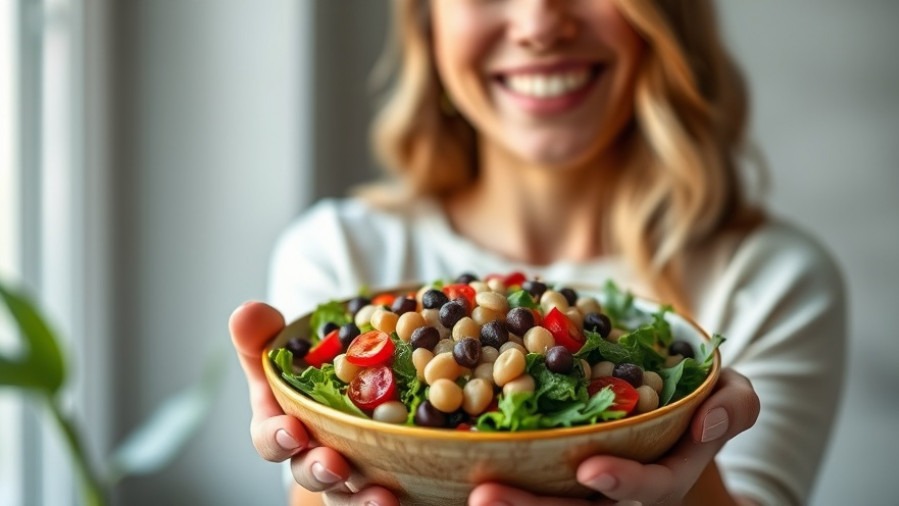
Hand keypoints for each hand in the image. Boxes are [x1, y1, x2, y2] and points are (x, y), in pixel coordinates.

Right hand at [230, 301, 399, 505]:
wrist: (368, 383)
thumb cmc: (315, 376)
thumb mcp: (287, 353)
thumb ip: (262, 336)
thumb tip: (246, 313)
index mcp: (286, 428)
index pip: (273, 438)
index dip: (278, 438)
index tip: (292, 430)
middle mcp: (317, 459)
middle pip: (313, 473)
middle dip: (321, 471)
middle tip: (336, 466)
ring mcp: (354, 479)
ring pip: (353, 498)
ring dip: (364, 501)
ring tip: (383, 499)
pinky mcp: (392, 485)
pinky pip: (396, 498)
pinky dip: (407, 499)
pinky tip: (422, 494)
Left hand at [467, 368, 760, 505]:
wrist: (663, 402)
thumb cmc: (695, 397)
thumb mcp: (729, 395)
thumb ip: (734, 405)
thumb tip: (708, 419)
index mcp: (661, 474)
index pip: (645, 488)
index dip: (623, 483)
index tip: (591, 470)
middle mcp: (616, 489)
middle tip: (485, 494)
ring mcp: (578, 487)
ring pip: (540, 502)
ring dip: (503, 502)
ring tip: (464, 488)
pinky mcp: (546, 472)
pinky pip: (519, 480)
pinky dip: (481, 482)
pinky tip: (444, 473)